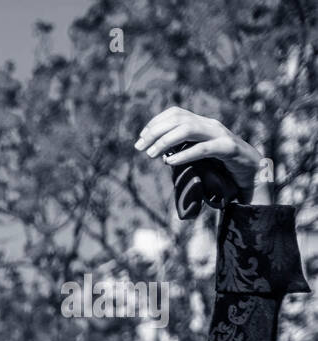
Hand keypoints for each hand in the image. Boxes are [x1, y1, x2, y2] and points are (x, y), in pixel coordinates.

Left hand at [134, 107, 264, 201]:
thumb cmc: (223, 166)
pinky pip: (204, 149)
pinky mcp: (229, 148)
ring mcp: (221, 135)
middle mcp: (210, 125)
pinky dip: (184, 155)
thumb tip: (158, 155)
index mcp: (203, 124)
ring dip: (165, 141)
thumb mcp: (199, 156)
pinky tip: (169, 162)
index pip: (176, 113)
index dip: (155, 122)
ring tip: (151, 154)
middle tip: (139, 147)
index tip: (141, 138)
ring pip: (188, 129)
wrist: (253, 173)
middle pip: (178, 119)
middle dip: (155, 131)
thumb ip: (182, 151)